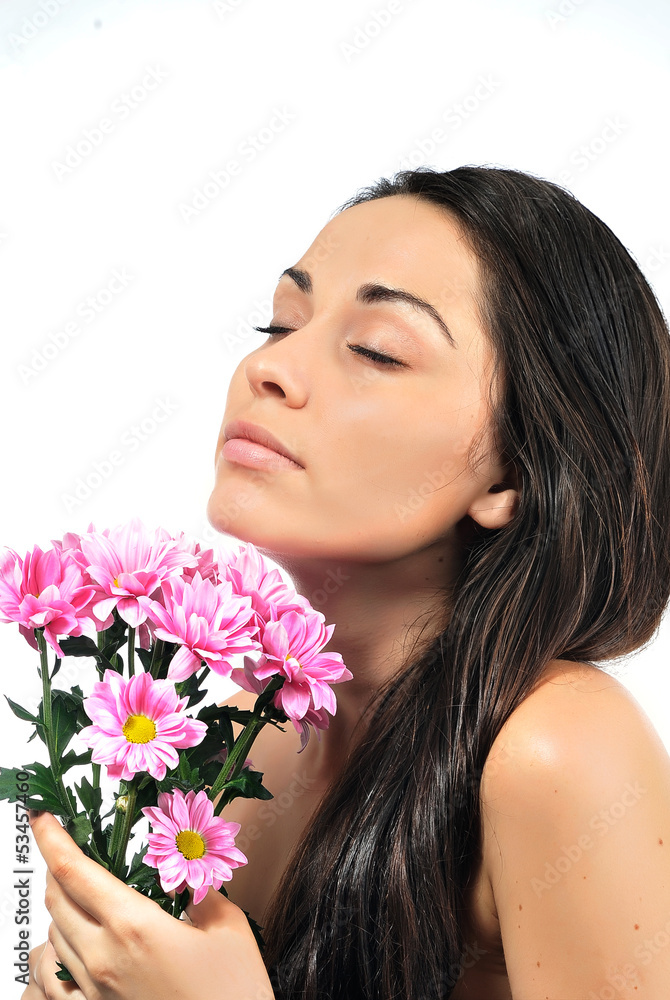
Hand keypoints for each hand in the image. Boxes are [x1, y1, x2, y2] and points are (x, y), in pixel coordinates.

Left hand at [28, 810, 274, 999]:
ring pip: (50, 936)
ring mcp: (93, 993)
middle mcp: (103, 958)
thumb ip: (200, 892)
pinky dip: (53, 952)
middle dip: (54, 865)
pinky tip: (72, 945)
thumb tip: (186, 867)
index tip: (41, 814)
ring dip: (58, 907)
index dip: (50, 838)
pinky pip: (52, 980)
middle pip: (55, 899)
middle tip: (67, 844)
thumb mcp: (228, 929)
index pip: (73, 871)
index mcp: (133, 926)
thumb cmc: (235, 996)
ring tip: (80, 893)